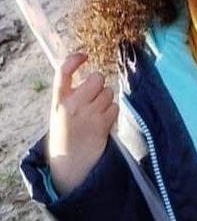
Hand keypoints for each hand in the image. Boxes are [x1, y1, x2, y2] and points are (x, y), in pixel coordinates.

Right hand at [48, 52, 118, 195]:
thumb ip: (71, 96)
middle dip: (99, 84)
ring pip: (108, 92)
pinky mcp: (102, 123)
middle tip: (94, 97)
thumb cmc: (67, 135)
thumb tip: (91, 77)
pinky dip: (112, 113)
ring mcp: (88, 114)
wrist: (71, 165)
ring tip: (96, 115)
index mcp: (58, 101)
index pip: (63, 72)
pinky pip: (114, 107)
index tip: (84, 55)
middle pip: (96, 79)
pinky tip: (103, 124)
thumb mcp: (60, 113)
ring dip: (106, 101)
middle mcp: (72, 105)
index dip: (74, 60)